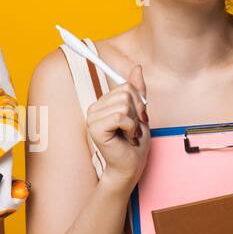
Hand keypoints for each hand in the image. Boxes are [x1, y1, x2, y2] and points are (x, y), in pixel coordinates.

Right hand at [87, 63, 150, 189]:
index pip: (126, 86)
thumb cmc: (135, 144)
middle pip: (125, 92)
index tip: (137, 118)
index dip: (138, 102)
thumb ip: (137, 91)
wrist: (131, 166)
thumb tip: (137, 67)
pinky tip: (126, 138)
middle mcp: (94, 108)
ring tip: (129, 134)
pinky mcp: (95, 128)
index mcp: (103, 103)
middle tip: (133, 128)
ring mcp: (92, 118)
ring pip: (124, 104)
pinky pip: (120, 116)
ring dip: (134, 122)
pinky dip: (130, 128)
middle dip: (137, 112)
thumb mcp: (140, 112)